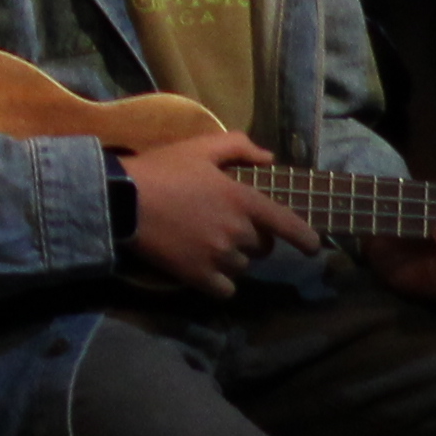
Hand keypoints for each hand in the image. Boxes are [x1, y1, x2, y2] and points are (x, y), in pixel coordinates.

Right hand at [118, 128, 318, 291]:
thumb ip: (238, 146)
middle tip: (226, 227)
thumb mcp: (199, 147)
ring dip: (232, 258)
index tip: (313, 246)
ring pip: (242, 266)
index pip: (289, 225)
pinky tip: (205, 270)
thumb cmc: (162, 169)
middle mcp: (238, 232)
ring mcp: (219, 256)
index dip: (306, 238)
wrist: (122, 199)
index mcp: (244, 201)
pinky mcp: (199, 276)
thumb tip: (268, 157)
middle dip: (251, 239)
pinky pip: (225, 289)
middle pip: (262, 247)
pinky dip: (219, 282)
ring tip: (207, 245)